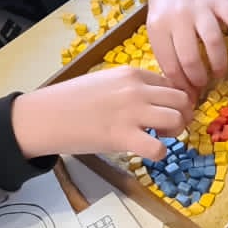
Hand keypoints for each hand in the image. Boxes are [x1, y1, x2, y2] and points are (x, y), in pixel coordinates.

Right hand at [10, 67, 190, 157]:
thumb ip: (130, 86)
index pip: (172, 84)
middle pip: (182, 100)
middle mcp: (136, 90)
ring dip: (175, 132)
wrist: (45, 115)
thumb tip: (152, 98)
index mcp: (132, 74)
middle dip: (182, 115)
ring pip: (178, 119)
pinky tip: (148, 152)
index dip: (174, 101)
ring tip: (159, 137)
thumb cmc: (71, 100)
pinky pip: (159, 148)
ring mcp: (132, 112)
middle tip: (168, 127)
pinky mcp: (123, 136)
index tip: (165, 112)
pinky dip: (160, 153)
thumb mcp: (105, 81)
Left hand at [144, 0, 227, 91]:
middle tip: (205, 88)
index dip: (181, 86)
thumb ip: (167, 50)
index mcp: (158, 26)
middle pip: (190, 59)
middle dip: (199, 80)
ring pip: (213, 43)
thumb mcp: (157, 23)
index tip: (190, 96)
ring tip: (221, 76)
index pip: (170, 66)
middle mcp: (178, 17)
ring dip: (219, 65)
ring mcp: (201, 7)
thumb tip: (183, 86)